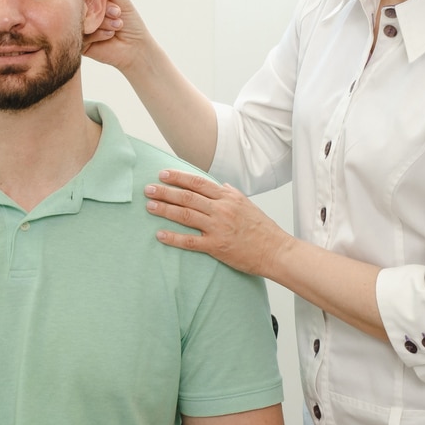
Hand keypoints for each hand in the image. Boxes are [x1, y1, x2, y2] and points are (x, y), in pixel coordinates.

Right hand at [82, 0, 152, 70]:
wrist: (136, 49)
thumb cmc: (132, 25)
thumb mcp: (123, 4)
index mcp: (95, 4)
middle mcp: (87, 15)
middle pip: (83, 5)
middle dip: (101, 8)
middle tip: (117, 13)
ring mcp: (83, 29)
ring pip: (83, 20)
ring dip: (102, 21)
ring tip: (118, 25)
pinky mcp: (81, 44)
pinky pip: (82, 35)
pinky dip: (97, 34)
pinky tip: (110, 35)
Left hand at [144, 169, 289, 277]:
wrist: (276, 251)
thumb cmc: (262, 228)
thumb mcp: (247, 204)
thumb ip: (231, 194)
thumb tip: (220, 185)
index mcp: (228, 197)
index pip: (198, 183)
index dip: (178, 177)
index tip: (162, 174)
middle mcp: (221, 209)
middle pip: (187, 197)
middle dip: (165, 191)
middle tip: (148, 189)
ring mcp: (218, 228)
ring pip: (185, 215)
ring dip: (165, 210)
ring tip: (150, 206)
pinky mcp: (216, 246)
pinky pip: (190, 241)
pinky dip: (173, 237)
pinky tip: (160, 234)